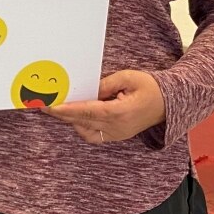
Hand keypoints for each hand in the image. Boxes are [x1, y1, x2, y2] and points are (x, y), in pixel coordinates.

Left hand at [44, 70, 166, 143]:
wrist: (170, 103)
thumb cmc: (151, 87)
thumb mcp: (128, 78)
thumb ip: (105, 84)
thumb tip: (86, 88)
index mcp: (120, 112)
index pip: (87, 111)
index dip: (66, 109)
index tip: (50, 105)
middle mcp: (117, 127)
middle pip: (82, 122)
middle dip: (61, 114)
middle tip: (43, 104)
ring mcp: (117, 134)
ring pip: (85, 131)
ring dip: (70, 120)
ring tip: (55, 108)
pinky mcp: (117, 136)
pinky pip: (93, 135)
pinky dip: (81, 126)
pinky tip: (74, 115)